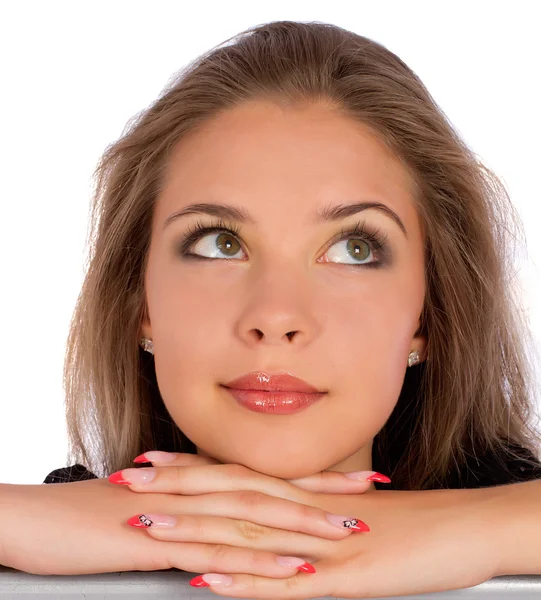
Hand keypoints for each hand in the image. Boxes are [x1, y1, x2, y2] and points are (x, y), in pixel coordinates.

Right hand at [3, 474, 364, 577]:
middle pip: (273, 490)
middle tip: (372, 496)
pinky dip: (260, 562)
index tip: (355, 478)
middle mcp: (200, 491)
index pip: (269, 474)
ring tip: (350, 533)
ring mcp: (184, 516)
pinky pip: (220, 553)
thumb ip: (196, 507)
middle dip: (326, 493)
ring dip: (304, 526)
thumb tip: (226, 514)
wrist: (41, 519)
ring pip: (255, 520)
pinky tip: (293, 573)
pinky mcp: (162, 543)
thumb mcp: (157, 507)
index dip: (314, 476)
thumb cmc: (98, 514)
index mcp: (201, 481)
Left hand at [112, 457, 502, 598]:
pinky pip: (282, 585)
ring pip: (246, 536)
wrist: (459, 527)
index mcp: (302, 494)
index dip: (190, 469)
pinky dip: (242, 582)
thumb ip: (306, 511)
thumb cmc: (409, 521)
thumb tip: (276, 512)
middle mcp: (302, 511)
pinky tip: (207, 583)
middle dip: (175, 491)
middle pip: (230, 497)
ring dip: (195, 533)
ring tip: (149, 529)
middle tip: (128, 481)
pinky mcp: (340, 581)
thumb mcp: (347, 512)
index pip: (236, 475)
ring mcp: (316, 546)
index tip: (150, 461)